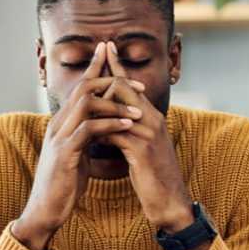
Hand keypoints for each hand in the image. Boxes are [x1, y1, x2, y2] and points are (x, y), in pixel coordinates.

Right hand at [13, 42, 144, 249]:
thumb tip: (101, 126)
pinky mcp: (65, 153)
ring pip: (86, 104)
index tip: (111, 54)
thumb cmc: (62, 186)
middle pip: (83, 88)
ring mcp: (59, 138)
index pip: (79, 88)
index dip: (95, 69)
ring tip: (139, 109)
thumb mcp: (75, 155)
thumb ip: (85, 137)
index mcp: (61, 124)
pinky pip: (89, 130)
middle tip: (137, 82)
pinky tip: (128, 126)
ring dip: (115, 103)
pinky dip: (111, 124)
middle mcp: (57, 125)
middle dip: (110, 79)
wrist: (45, 211)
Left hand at [94, 41, 194, 233]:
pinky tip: (88, 136)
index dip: (117, 66)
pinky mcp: (142, 150)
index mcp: (151, 117)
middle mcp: (152, 119)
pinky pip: (115, 133)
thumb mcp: (138, 148)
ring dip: (96, 107)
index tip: (104, 48)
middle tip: (85, 76)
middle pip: (123, 87)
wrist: (169, 201)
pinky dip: (99, 132)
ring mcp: (148, 133)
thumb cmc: (152, 176)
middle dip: (101, 81)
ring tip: (79, 106)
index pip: (131, 84)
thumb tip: (105, 122)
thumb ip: (125, 131)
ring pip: (117, 107)